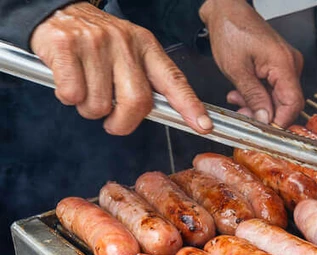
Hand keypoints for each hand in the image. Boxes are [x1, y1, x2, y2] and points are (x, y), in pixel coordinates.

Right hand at [30, 2, 211, 134]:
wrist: (58, 11)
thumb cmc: (97, 42)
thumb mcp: (130, 52)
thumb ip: (146, 80)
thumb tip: (163, 114)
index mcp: (146, 46)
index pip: (174, 80)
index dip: (190, 106)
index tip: (204, 126)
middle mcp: (124, 43)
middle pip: (137, 102)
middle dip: (123, 123)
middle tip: (113, 122)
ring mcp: (95, 43)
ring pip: (100, 105)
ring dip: (90, 109)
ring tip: (86, 90)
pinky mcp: (66, 46)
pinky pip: (73, 94)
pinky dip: (69, 98)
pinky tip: (69, 81)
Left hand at [201, 0, 303, 126]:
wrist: (226, 9)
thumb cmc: (230, 30)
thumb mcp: (236, 69)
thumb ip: (253, 97)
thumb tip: (265, 120)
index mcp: (284, 64)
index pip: (293, 104)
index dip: (280, 121)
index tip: (264, 130)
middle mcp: (291, 64)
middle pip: (287, 102)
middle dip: (265, 113)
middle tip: (243, 115)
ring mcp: (287, 64)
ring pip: (279, 96)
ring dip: (259, 104)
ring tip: (237, 100)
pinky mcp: (280, 64)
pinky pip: (274, 87)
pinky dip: (259, 93)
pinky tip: (242, 92)